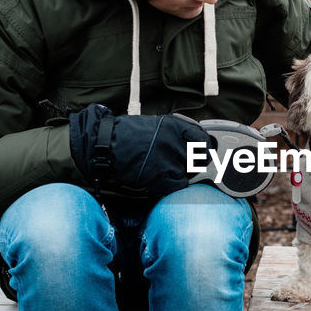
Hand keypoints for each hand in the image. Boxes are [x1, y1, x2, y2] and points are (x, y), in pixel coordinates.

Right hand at [69, 105, 209, 199]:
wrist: (105, 145)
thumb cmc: (127, 134)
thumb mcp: (155, 125)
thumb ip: (176, 133)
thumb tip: (195, 141)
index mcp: (174, 126)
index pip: (202, 138)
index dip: (205, 147)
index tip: (203, 152)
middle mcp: (174, 142)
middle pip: (197, 158)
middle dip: (193, 164)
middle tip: (183, 165)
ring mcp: (167, 159)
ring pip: (187, 172)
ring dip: (179, 174)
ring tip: (164, 170)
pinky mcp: (159, 176)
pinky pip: (177, 185)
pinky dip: (172, 185)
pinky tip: (161, 180)